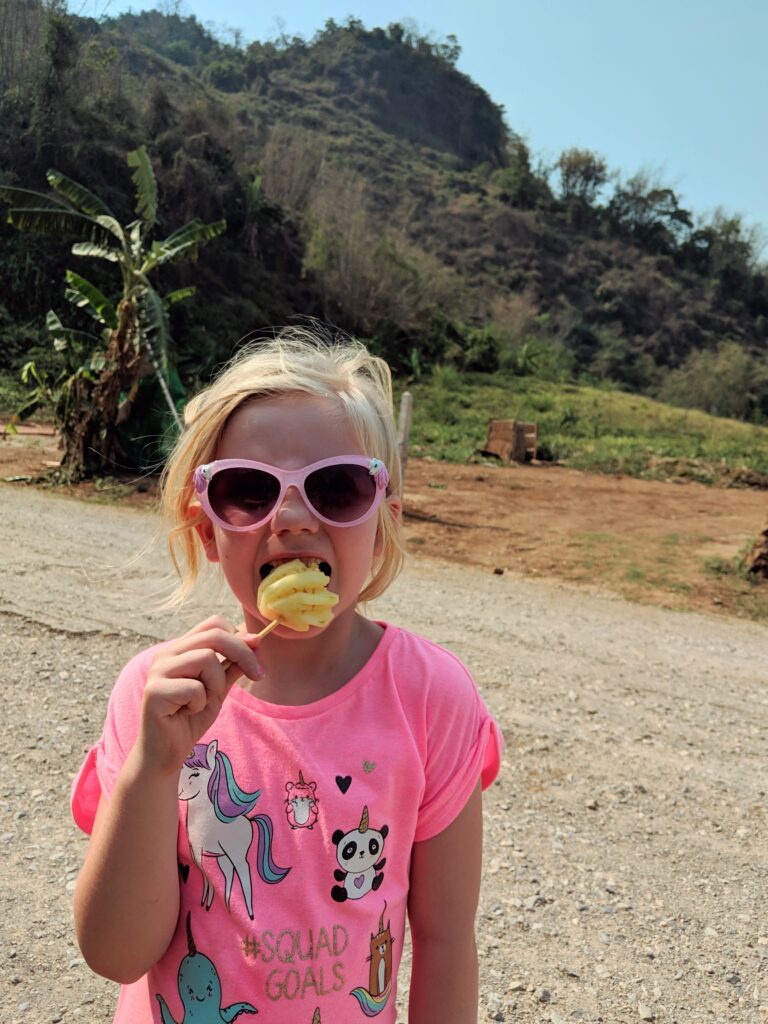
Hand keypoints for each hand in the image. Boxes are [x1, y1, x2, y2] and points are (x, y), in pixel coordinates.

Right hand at [137, 615, 263, 775]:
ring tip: (203, 701)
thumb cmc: (191, 718)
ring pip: (207, 659)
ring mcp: (157, 671)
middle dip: (243, 654)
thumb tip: (256, 640)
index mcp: (180, 649)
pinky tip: (187, 713)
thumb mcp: (219, 687)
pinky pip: (195, 688)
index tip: (257, 657)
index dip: (240, 636)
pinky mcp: (154, 691)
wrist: (167, 752)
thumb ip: (234, 664)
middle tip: (258, 675)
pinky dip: (200, 703)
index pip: (214, 623)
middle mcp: (166, 654)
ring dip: (216, 685)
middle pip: (214, 635)